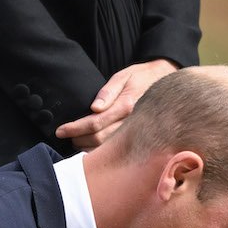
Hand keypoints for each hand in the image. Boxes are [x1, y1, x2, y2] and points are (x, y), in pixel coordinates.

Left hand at [55, 59, 177, 148]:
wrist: (166, 83)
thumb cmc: (142, 77)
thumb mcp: (124, 76)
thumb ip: (108, 91)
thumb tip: (94, 107)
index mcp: (126, 106)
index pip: (94, 123)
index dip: (75, 128)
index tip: (61, 131)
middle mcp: (132, 122)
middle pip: (99, 138)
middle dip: (79, 139)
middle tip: (67, 136)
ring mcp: (136, 133)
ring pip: (107, 148)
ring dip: (88, 148)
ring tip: (76, 142)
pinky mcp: (138, 138)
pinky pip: (116, 150)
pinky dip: (101, 152)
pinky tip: (91, 149)